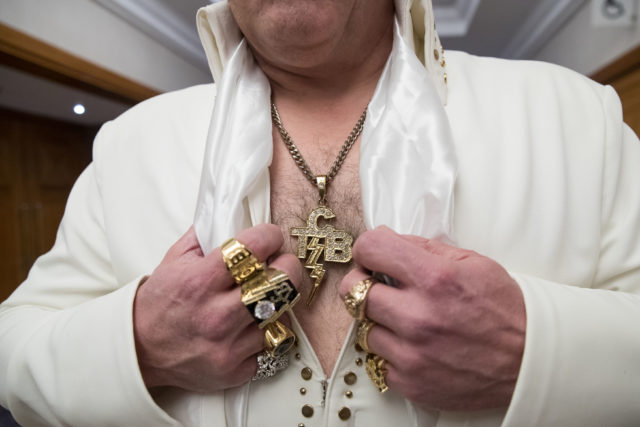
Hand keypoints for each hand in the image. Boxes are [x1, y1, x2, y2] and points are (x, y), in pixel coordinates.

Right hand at [133, 224, 300, 391]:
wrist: (141, 350)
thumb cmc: (160, 302)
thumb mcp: (175, 259)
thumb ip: (205, 233)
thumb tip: (233, 212)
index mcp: (200, 281)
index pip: (255, 247)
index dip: (270, 235)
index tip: (270, 237)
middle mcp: (216, 314)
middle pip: (282, 281)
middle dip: (287, 266)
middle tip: (279, 264)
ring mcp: (228, 346)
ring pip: (282, 314)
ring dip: (277, 302)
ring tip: (264, 297)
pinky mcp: (235, 370)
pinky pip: (270, 344)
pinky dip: (265, 333)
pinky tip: (250, 326)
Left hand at [340, 226, 525, 410]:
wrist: (530, 362)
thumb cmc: (504, 309)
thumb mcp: (472, 262)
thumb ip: (424, 248)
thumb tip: (385, 238)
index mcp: (435, 278)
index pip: (370, 248)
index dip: (368, 248)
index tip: (373, 255)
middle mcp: (419, 316)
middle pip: (352, 289)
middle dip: (363, 282)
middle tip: (380, 285)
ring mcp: (412, 353)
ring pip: (363, 327)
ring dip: (379, 320)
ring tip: (406, 319)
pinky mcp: (410, 382)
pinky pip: (379, 359)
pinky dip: (392, 351)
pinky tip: (415, 345)